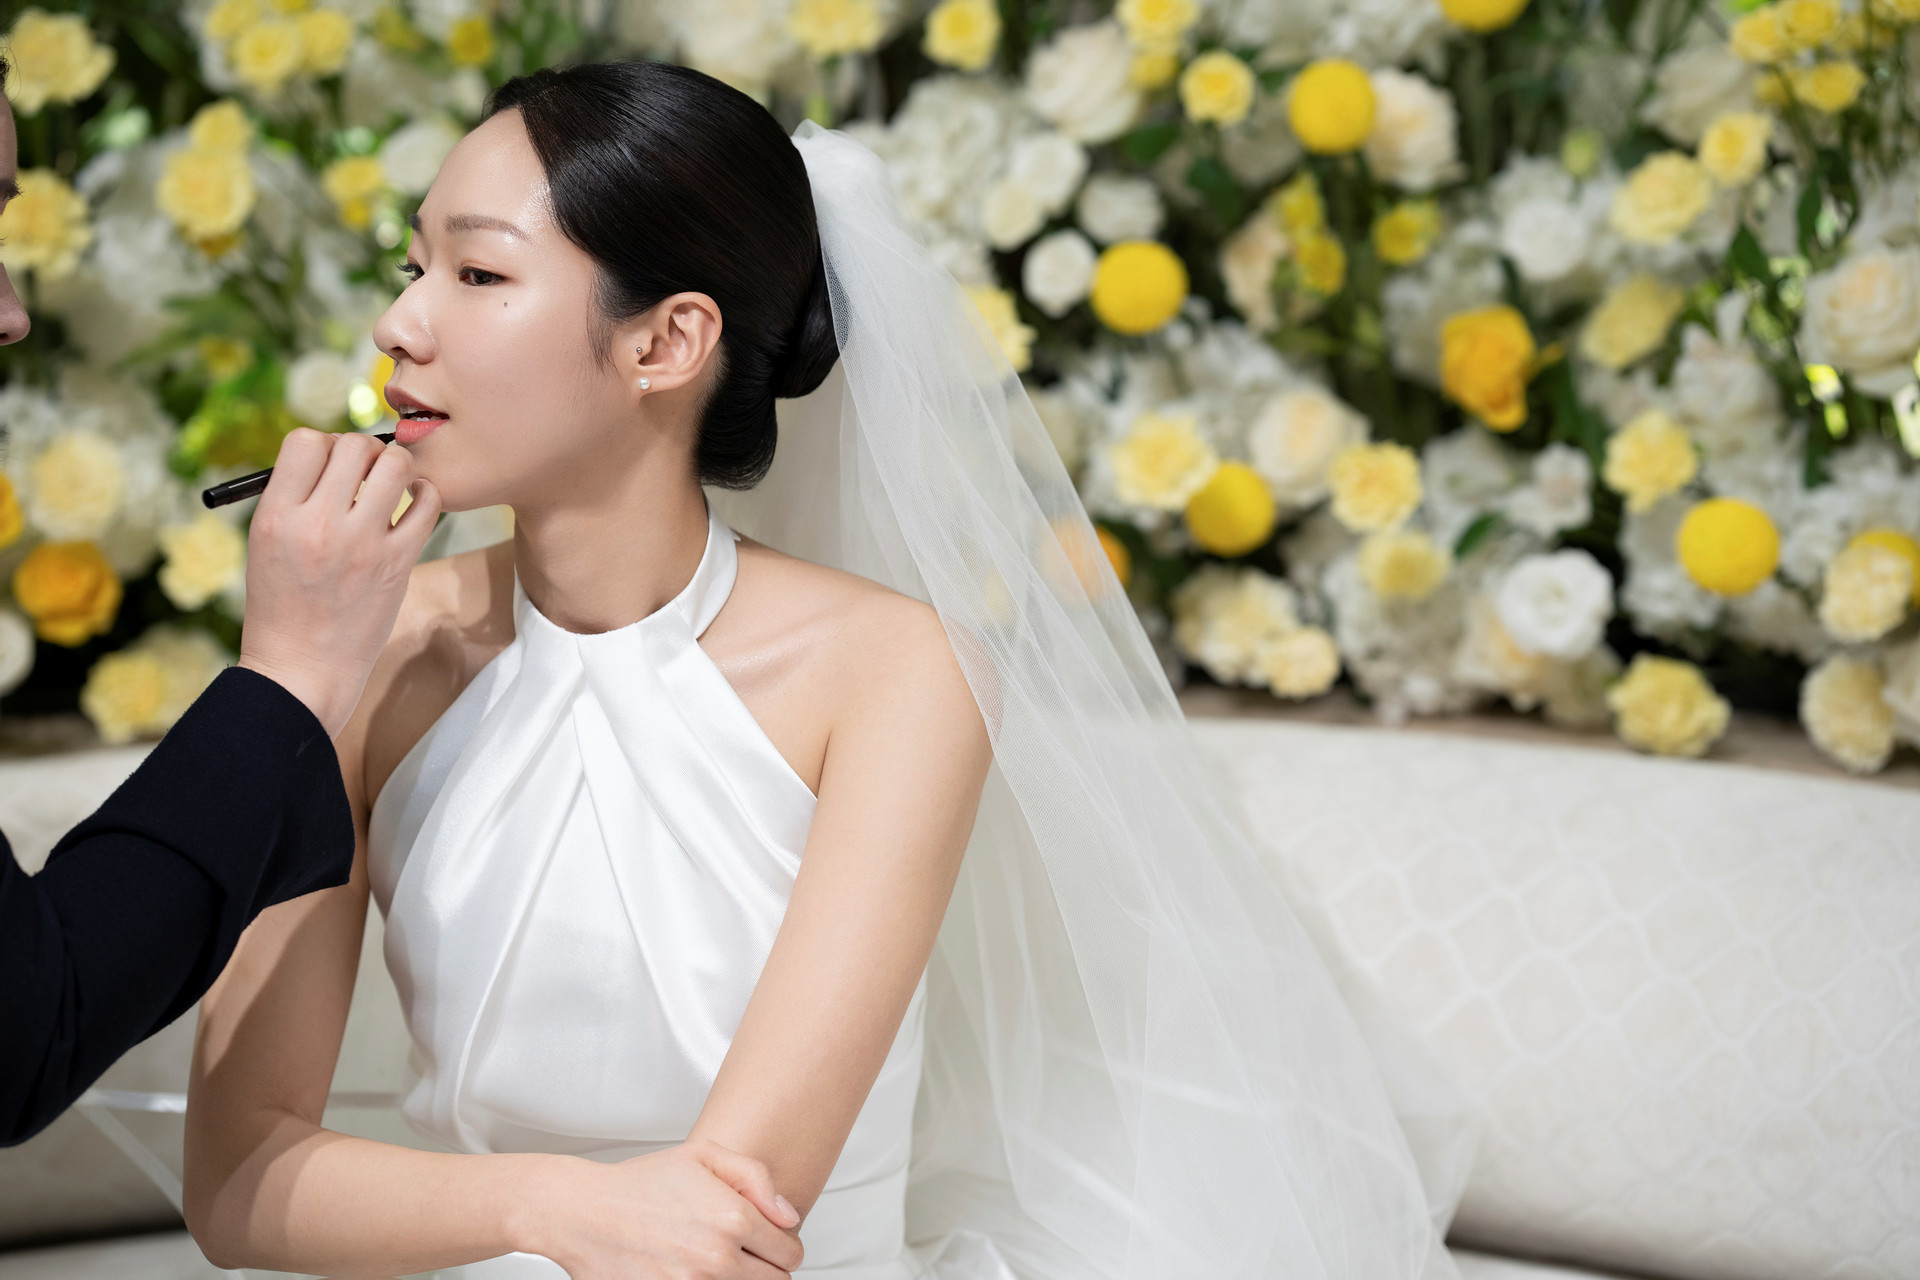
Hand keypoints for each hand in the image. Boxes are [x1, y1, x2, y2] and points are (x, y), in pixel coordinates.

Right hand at [237, 428, 442, 737]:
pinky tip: (413, 505)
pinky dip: (425, 494)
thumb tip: (333, 456)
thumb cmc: (282, 606)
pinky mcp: (397, 563)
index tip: (328, 468)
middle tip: (363, 475)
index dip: (322, 445)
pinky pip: (428, 504)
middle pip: (353, 445)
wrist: (301, 670)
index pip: (304, 440)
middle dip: (362, 451)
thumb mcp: (266, 544)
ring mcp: (361, 544)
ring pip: (395, 465)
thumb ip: (295, 499)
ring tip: (389, 487)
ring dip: (396, 467)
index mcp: (275, 516)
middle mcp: (317, 524)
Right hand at [521, 1138, 802, 1279]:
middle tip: (745, 1252)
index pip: (790, 1253)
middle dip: (766, 1267)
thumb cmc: (640, 1183)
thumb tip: (788, 1216)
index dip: (783, 1245)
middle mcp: (717, 1257)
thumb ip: (757, 1179)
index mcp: (733, 1218)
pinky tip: (695, 1271)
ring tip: (716, 1259)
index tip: (768, 1240)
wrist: (583, 1213)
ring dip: (740, 1279)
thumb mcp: (704, 1155)